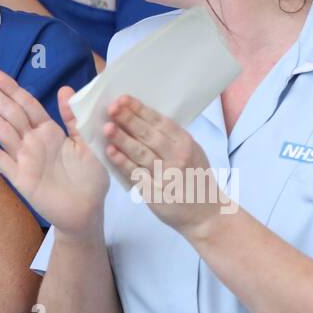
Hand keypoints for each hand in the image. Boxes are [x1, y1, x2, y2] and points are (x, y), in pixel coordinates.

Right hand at [0, 70, 109, 239]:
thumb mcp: (88, 143)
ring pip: (1, 130)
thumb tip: (64, 88)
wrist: (87, 211)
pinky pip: (1, 160)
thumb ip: (74, 118)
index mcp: (50, 131)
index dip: (11, 88)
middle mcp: (33, 141)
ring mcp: (24, 158)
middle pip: (10, 112)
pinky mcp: (20, 178)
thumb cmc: (90, 178)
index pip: (27, 104)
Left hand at [103, 96, 228, 237]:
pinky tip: (111, 152)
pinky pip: (136, 174)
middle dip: (128, 119)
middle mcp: (177, 157)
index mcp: (185, 143)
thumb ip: (171, 137)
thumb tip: (142, 117)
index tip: (123, 99)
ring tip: (107, 127)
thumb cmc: (195, 178)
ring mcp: (167, 175)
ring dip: (122, 139)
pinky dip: (123, 162)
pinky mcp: (156, 192)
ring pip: (141, 153)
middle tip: (111, 108)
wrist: (206, 214)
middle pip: (148, 135)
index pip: (160, 122)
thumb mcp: (192, 152)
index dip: (140, 110)